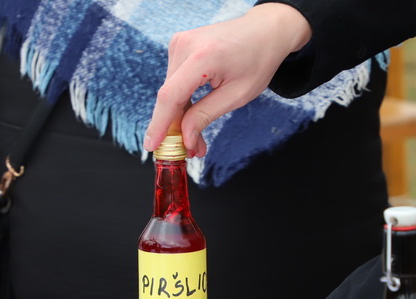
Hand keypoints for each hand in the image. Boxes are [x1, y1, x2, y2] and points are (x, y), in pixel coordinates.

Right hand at [144, 3, 312, 157]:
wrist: (264, 30)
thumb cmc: (257, 60)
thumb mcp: (237, 95)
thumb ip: (206, 115)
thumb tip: (185, 138)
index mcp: (202, 57)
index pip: (170, 96)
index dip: (159, 124)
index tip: (152, 146)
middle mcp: (185, 46)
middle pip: (169, 97)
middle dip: (177, 128)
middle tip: (192, 150)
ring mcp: (180, 43)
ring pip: (171, 91)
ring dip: (180, 116)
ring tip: (197, 137)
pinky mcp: (180, 46)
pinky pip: (175, 81)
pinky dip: (182, 101)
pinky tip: (193, 115)